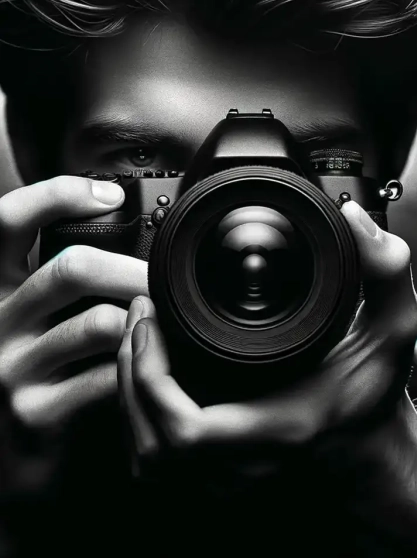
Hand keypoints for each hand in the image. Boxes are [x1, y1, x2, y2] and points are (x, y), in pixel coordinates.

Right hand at [0, 176, 147, 495]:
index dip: (57, 195)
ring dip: (145, 321)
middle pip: (70, 270)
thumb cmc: (43, 372)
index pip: (8, 219)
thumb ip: (65, 281)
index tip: (110, 195)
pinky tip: (150, 368)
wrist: (13, 458)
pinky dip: (139, 367)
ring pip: (98, 323)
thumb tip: (127, 237)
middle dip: (132, 271)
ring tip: (166, 326)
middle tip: (164, 282)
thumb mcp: (40, 317)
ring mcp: (10, 369)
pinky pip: (106, 375)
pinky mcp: (33, 413)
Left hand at [118, 200, 416, 488]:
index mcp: (278, 430)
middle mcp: (246, 465)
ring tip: (137, 339)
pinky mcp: (218, 474)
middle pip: (150, 445)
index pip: (184, 432)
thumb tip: (356, 221)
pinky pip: (158, 459)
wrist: (369, 446)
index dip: (148, 378)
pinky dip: (143, 414)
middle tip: (137, 317)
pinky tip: (149, 374)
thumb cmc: (373, 395)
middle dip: (129, 374)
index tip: (149, 321)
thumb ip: (386, 271)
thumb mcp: (392, 328)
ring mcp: (228, 476)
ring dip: (130, 395)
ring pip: (148, 457)